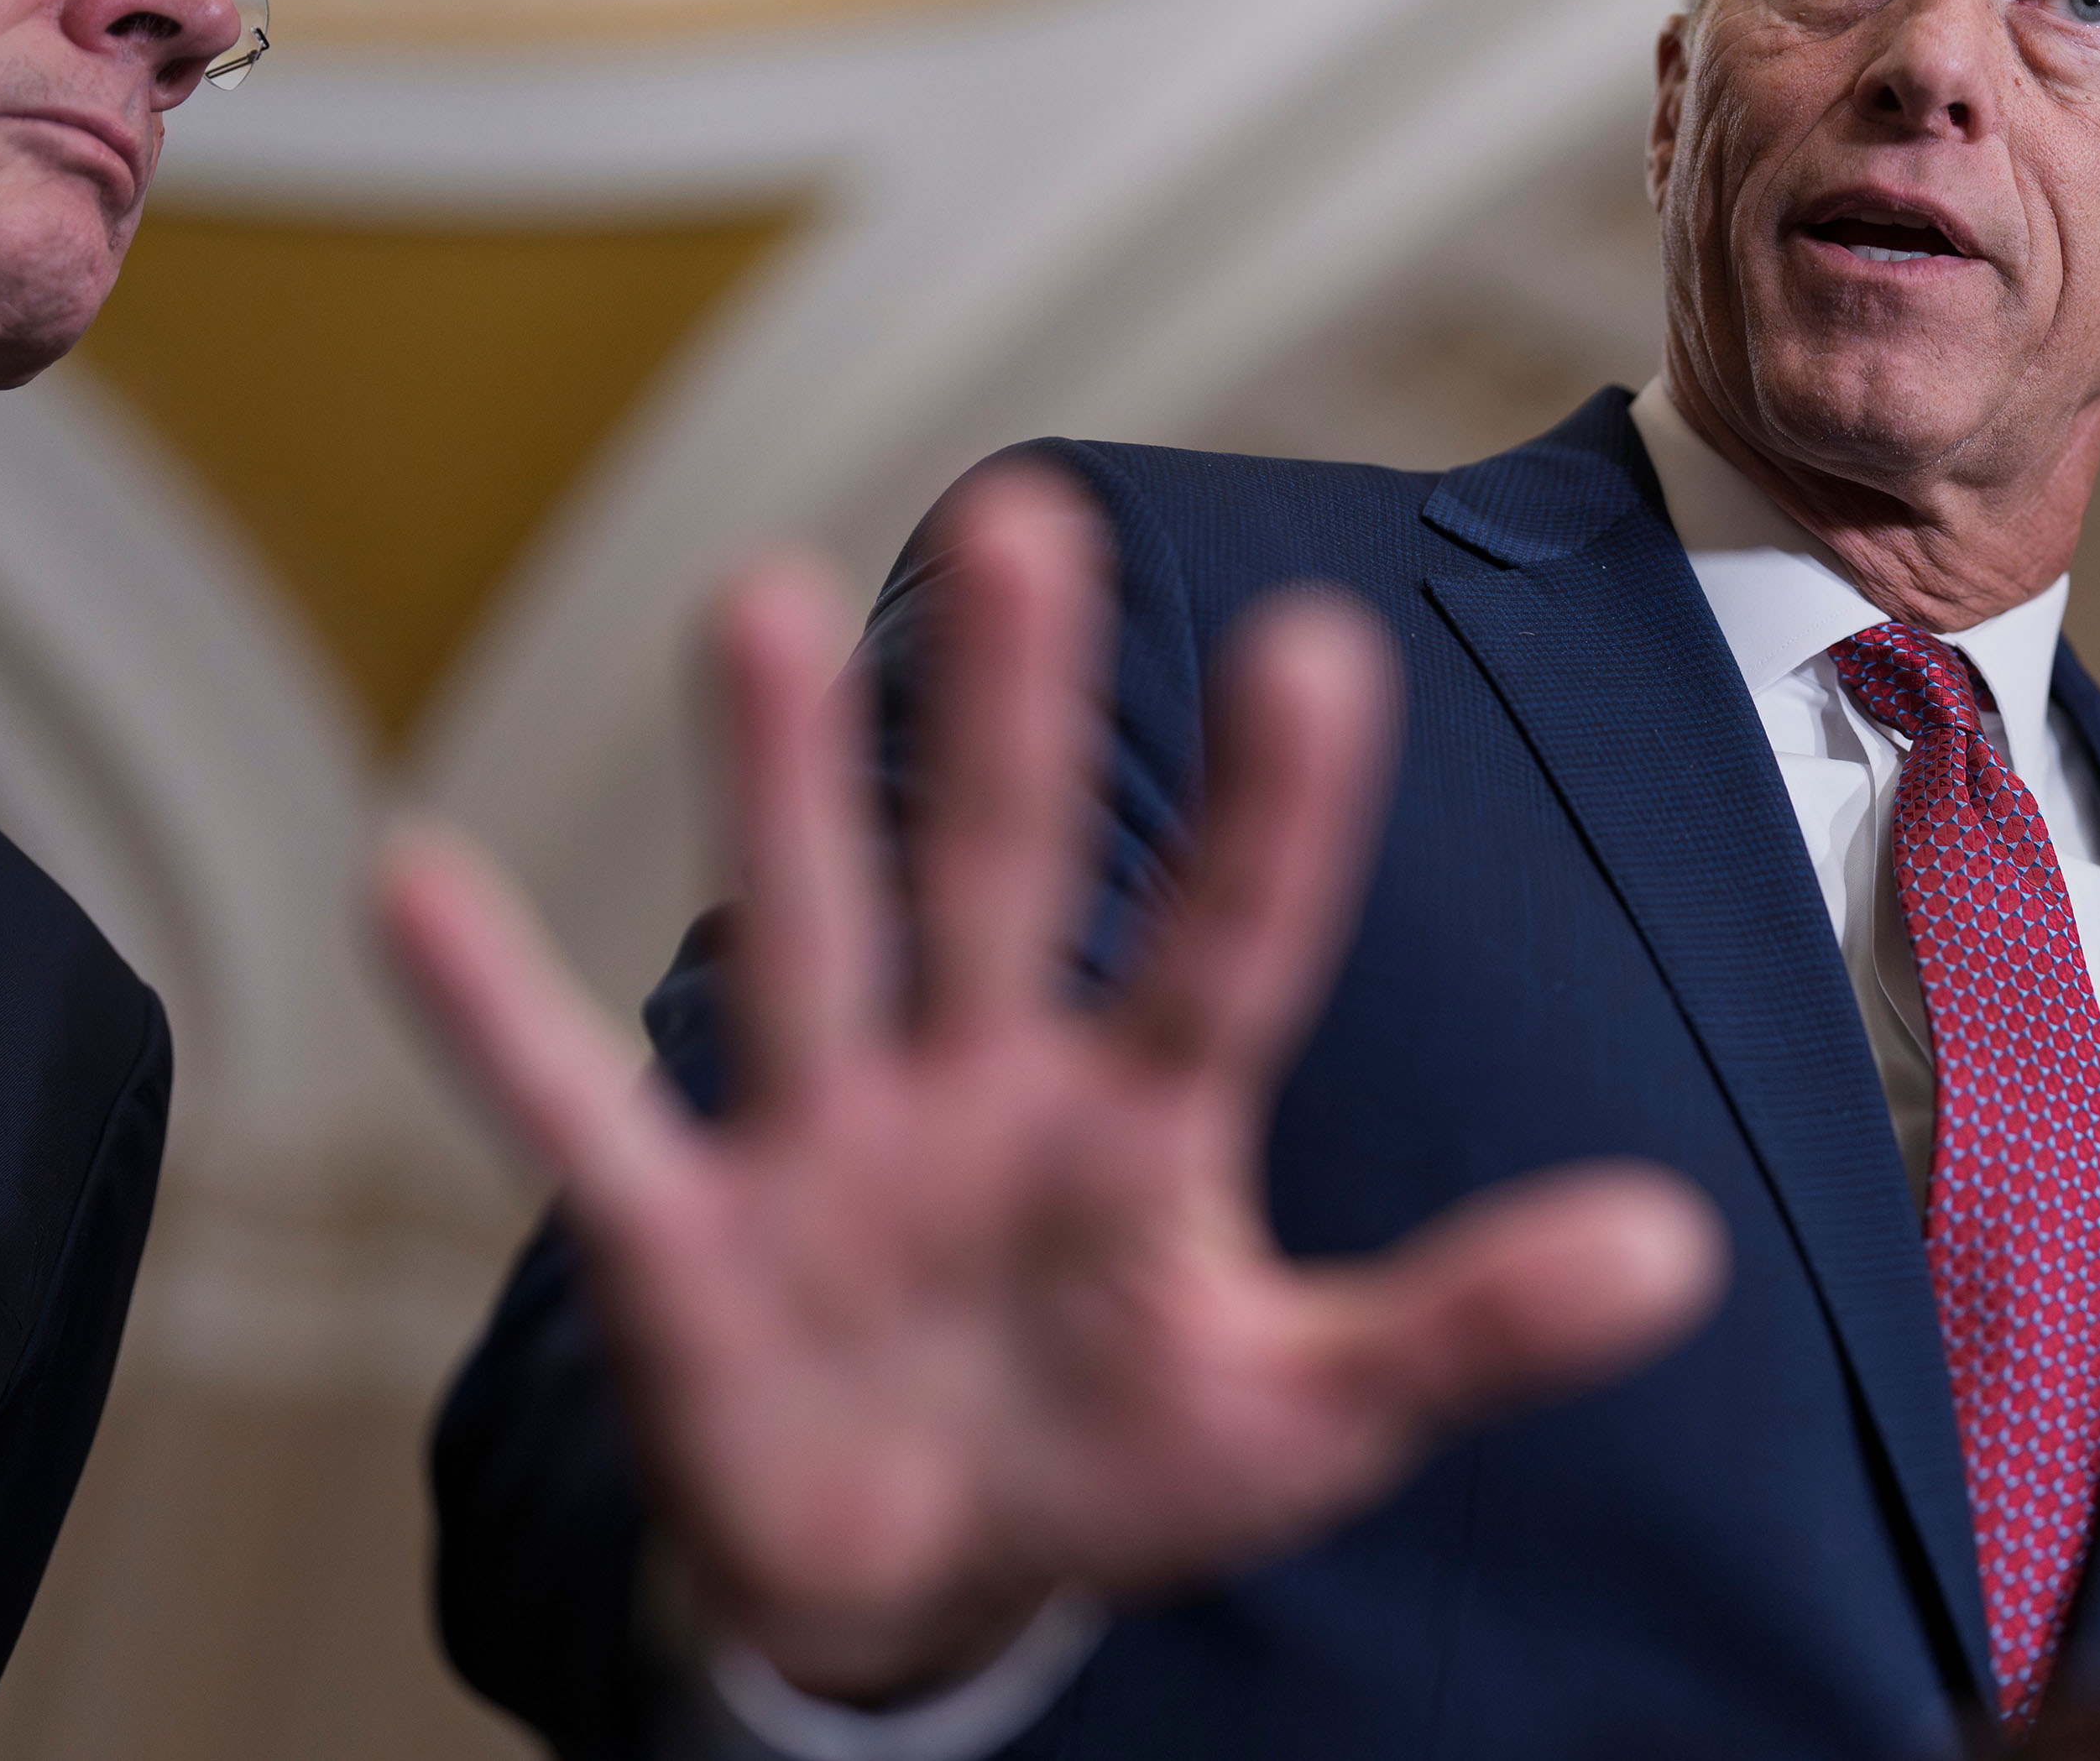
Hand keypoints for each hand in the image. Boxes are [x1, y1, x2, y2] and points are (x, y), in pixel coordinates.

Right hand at [376, 466, 1728, 1701]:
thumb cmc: (1120, 1461)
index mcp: (1142, 1119)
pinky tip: (416, 883)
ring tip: (753, 600)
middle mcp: (979, 1086)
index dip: (1275, 818)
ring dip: (781, 791)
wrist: (922, 1582)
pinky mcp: (682, 1253)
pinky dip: (497, 1026)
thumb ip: (1471, 1322)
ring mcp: (824, 1152)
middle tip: (1031, 518)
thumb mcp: (1309, 1410)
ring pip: (807, 942)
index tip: (1317, 650)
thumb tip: (1683, 1251)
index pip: (1229, 947)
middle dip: (1008, 719)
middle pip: (999, 878)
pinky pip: (575, 1129)